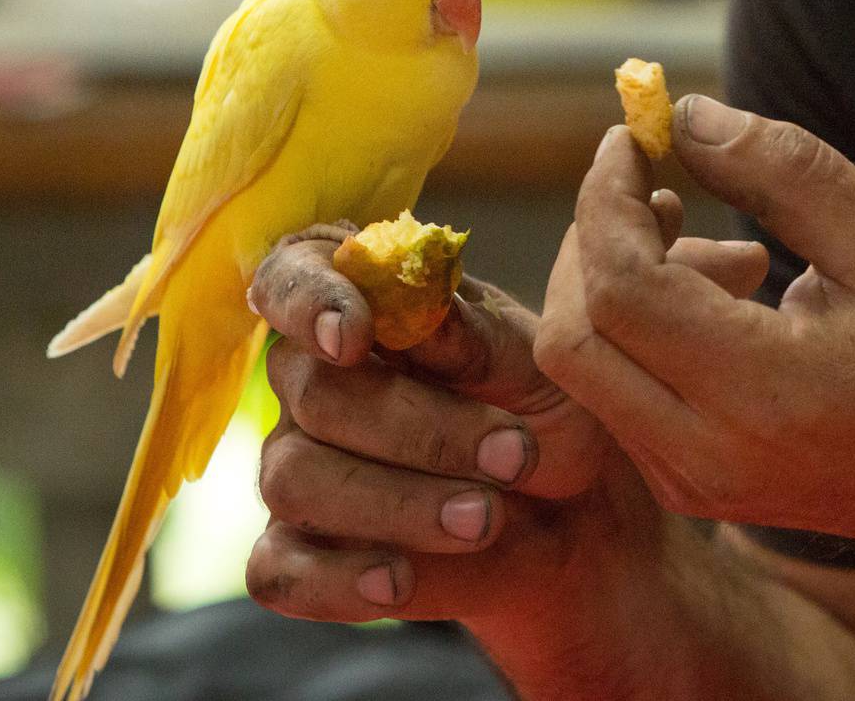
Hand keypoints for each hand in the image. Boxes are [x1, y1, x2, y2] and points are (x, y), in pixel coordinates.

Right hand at [243, 223, 611, 625]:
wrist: (573, 515)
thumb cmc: (546, 412)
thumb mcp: (537, 365)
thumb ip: (473, 335)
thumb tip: (419, 308)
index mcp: (362, 306)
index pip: (294, 274)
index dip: (309, 300)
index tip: (353, 334)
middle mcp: (312, 382)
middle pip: (314, 393)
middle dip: (417, 429)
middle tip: (511, 456)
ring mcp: (298, 468)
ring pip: (297, 479)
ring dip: (397, 504)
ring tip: (487, 519)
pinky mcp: (299, 554)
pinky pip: (281, 569)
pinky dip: (337, 578)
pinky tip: (398, 581)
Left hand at [535, 98, 854, 572]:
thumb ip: (787, 171)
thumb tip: (684, 115)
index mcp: (768, 393)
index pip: (623, 289)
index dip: (606, 198)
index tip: (631, 137)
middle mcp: (709, 455)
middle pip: (572, 335)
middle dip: (593, 239)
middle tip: (655, 185)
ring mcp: (691, 483)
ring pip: (584, 367)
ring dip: (617, 282)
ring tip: (725, 250)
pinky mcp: (687, 487)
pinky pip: (615, 394)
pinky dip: (637, 326)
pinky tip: (722, 294)